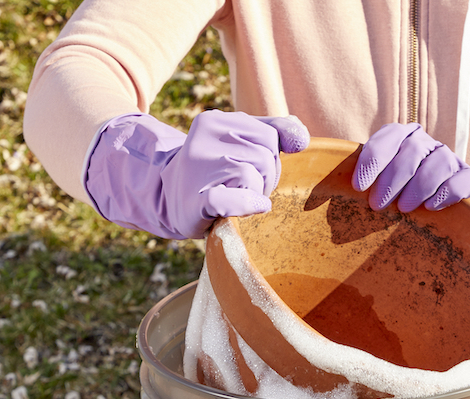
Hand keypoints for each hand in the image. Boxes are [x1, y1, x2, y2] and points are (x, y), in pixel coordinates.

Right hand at [85, 109, 309, 238]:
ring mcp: (199, 167)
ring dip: (255, 193)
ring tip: (235, 197)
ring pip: (254, 176)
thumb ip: (272, 131)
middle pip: (266, 156)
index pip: (270, 135)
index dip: (270, 157)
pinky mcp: (198, 199)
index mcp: (215, 120)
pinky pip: (234, 199)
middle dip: (265, 177)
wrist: (167, 201)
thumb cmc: (211, 173)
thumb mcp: (236, 143)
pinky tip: (254, 207)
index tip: (253, 169)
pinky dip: (248, 204)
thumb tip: (301, 138)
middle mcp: (205, 137)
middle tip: (243, 187)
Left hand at [353, 123, 469, 259]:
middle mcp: (428, 146)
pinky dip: (448, 192)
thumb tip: (328, 200)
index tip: (358, 186)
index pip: (390, 135)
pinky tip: (433, 207)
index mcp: (405, 140)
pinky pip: (466, 179)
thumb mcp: (382, 191)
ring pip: (439, 161)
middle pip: (412, 149)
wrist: (452, 213)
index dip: (372, 158)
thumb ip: (365, 186)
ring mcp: (452, 161)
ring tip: (406, 209)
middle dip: (392, 178)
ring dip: (419, 185)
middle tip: (378, 206)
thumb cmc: (403, 202)